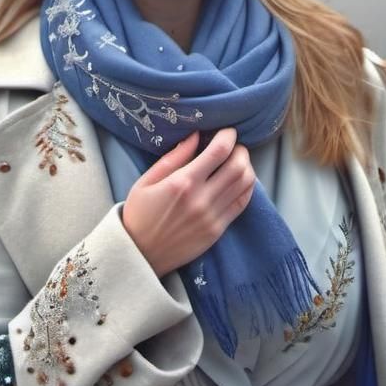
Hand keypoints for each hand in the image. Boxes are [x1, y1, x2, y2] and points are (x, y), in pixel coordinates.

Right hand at [122, 128, 255, 276]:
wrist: (140, 254)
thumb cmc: (139, 214)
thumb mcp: (146, 181)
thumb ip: (173, 157)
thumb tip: (195, 135)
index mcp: (182, 183)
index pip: (219, 151)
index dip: (228, 136)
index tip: (227, 131)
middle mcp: (202, 199)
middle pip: (238, 166)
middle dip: (240, 150)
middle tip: (234, 146)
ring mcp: (213, 216)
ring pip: (245, 184)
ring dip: (246, 167)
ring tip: (236, 162)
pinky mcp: (218, 230)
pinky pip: (242, 203)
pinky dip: (246, 187)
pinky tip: (238, 181)